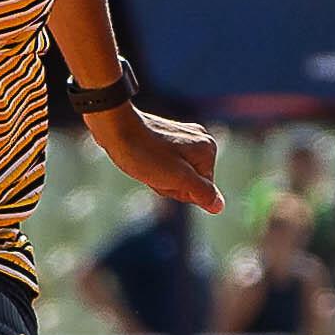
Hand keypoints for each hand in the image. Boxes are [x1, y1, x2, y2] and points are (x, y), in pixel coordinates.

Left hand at [91, 101, 223, 212]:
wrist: (115, 127)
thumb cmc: (145, 154)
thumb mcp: (176, 178)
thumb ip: (202, 192)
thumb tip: (219, 206)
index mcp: (207, 149)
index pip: (202, 190)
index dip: (180, 191)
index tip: (164, 177)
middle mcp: (201, 140)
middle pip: (191, 181)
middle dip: (170, 184)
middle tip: (154, 172)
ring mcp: (184, 136)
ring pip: (178, 174)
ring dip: (161, 177)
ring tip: (147, 165)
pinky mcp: (168, 136)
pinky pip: (167, 163)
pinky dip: (155, 168)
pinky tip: (144, 159)